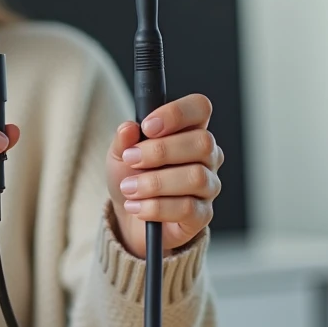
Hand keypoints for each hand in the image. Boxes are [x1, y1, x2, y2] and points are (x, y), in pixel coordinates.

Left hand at [105, 94, 222, 257]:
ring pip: (196, 177)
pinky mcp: (202, 215)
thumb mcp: (119, 154)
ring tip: (129, 188)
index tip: (147, 126)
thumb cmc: (131, 176)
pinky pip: (188, 208)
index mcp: (189, 130)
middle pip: (202, 142)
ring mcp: (208, 186)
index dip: (177, 113)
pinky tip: (137, 207)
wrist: (128, 218)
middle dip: (160, 150)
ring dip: (155, 182)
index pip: (200, 108)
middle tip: (131, 159)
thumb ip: (123, 139)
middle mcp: (207, 156)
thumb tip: (128, 128)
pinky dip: (156, 207)